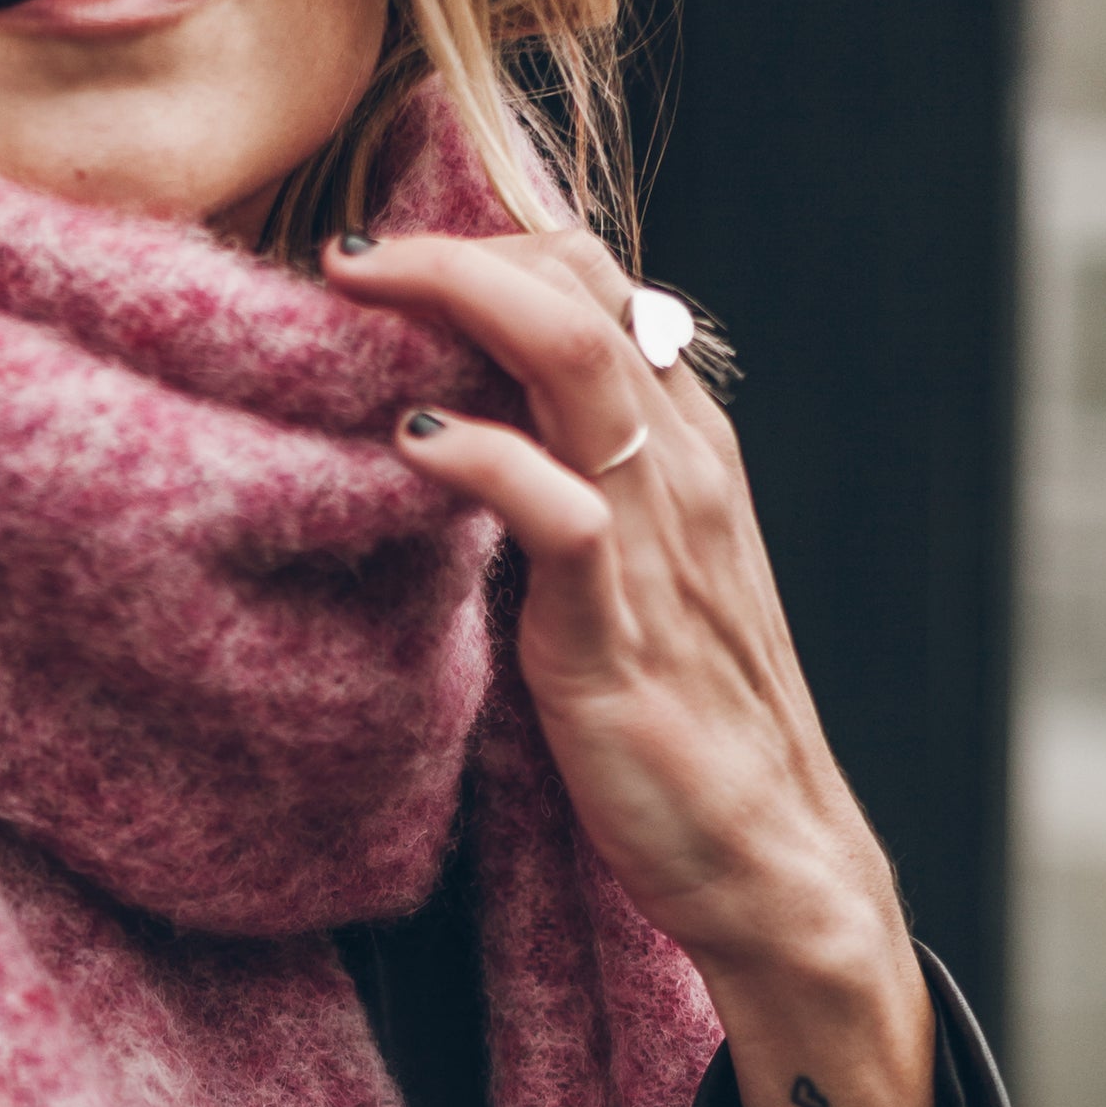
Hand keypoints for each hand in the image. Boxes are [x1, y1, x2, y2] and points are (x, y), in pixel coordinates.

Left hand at [323, 226, 937, 1106]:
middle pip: (577, 288)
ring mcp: (653, 540)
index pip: (593, 289)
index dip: (493, 249)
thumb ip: (552, 516)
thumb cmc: (677, 738)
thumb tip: (447, 473)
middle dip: (456, 248)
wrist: (758, 858)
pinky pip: (559, 506)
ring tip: (356, 295)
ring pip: (573, 358)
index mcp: (678, 451)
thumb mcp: (610, 594)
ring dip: (458, 303)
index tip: (386, 262)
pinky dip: (481, 458)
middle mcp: (677, 468)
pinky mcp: (615, 626)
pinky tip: (410, 440)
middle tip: (347, 257)